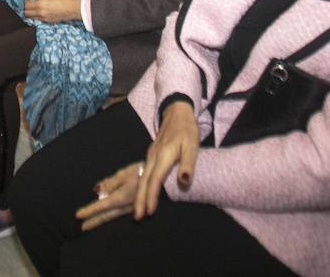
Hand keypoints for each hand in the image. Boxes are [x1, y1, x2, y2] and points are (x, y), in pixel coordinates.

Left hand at [23, 0, 81, 22]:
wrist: (72, 9)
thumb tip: (35, 0)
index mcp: (40, 4)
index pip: (26, 5)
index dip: (24, 2)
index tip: (25, 0)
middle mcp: (40, 12)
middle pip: (26, 13)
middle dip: (25, 9)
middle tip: (26, 5)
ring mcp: (43, 19)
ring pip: (31, 18)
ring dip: (30, 14)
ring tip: (31, 9)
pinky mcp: (47, 22)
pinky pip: (38, 20)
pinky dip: (36, 17)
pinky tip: (38, 13)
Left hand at [75, 162, 139, 231]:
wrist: (161, 179)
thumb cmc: (141, 172)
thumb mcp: (124, 174)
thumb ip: (110, 183)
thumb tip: (97, 190)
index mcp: (120, 197)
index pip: (101, 206)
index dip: (89, 211)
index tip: (78, 215)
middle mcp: (124, 206)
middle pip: (106, 215)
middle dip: (94, 221)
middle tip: (82, 227)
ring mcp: (130, 208)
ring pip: (112, 215)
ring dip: (100, 220)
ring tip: (90, 224)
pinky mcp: (134, 207)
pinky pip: (118, 213)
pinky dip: (109, 216)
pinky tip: (106, 216)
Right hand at [136, 101, 198, 219]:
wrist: (177, 112)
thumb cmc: (187, 130)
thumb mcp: (192, 145)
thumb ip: (188, 164)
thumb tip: (184, 182)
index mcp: (163, 155)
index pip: (155, 180)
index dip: (151, 197)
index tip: (149, 212)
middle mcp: (153, 156)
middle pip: (143, 181)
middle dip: (139, 200)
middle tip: (137, 217)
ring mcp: (150, 155)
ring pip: (142, 177)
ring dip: (139, 194)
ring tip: (138, 210)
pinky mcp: (151, 154)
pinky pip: (143, 172)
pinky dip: (141, 185)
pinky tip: (142, 192)